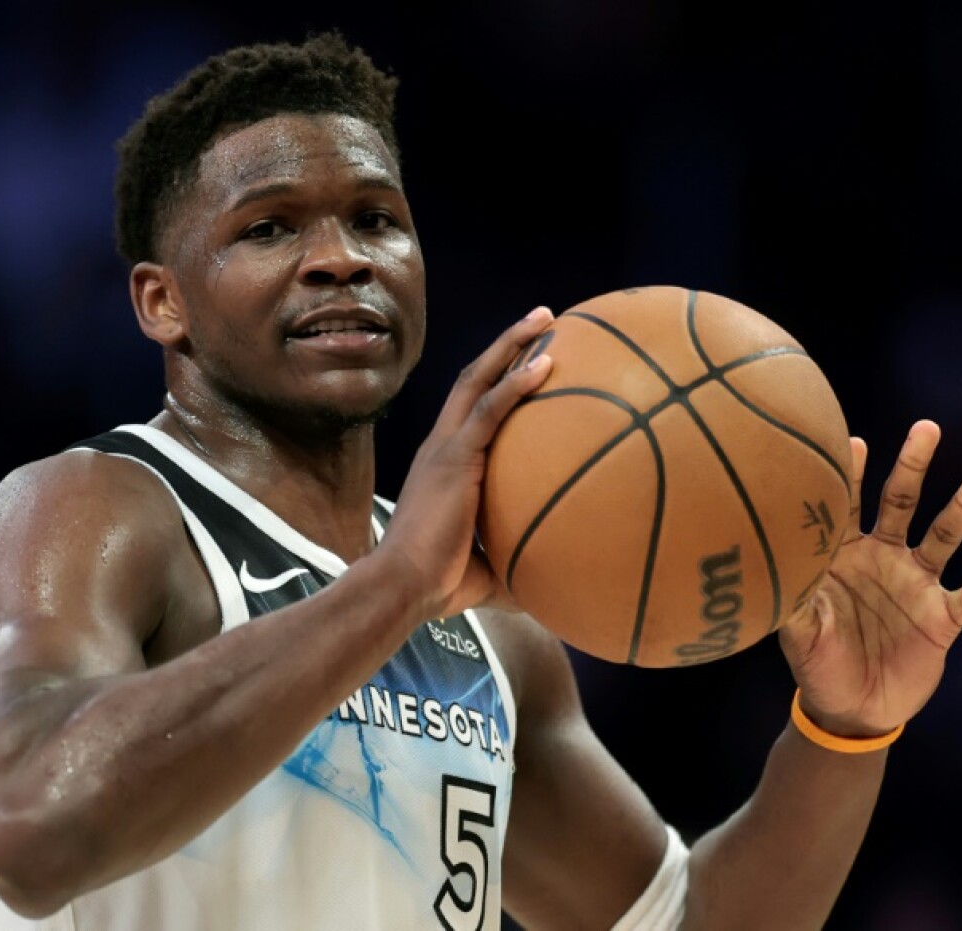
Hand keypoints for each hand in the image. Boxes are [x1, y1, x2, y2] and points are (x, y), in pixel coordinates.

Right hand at [376, 307, 553, 620]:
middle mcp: (441, 446)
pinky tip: (545, 364)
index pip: (472, 408)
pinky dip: (517, 383)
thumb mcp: (489, 568)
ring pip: (479, 378)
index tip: (529, 357)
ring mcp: (445, 448)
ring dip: (513, 344)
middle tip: (543, 319)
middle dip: (507, 344)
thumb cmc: (441, 586)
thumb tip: (557, 586)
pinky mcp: (453, 458)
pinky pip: (490, 410)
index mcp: (445, 465)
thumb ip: (518, 562)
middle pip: (474, 377)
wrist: (404, 588)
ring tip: (547, 318)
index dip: (497, 379)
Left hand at [778, 419, 961, 735]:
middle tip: (926, 427)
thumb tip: (774, 573)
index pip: (845, 503)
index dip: (849, 473)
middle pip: (900, 500)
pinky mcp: (942, 617)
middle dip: (913, 464)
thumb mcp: (798, 634)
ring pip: (944, 534)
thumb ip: (792, 603)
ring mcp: (915, 583)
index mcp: (843, 554)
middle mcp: (883, 557)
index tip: (852, 440)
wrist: (851, 709)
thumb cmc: (816, 663)